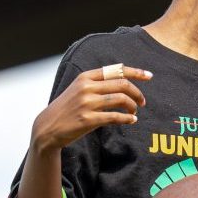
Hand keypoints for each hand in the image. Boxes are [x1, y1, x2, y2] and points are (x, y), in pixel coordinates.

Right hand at [31, 64, 150, 151]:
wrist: (47, 127)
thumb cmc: (68, 108)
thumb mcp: (79, 89)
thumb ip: (98, 83)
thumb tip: (125, 78)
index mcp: (85, 77)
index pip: (116, 70)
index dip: (135, 72)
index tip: (149, 75)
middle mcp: (86, 87)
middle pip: (122, 84)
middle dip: (137, 93)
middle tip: (142, 102)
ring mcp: (86, 103)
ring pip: (121, 100)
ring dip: (133, 107)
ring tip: (134, 112)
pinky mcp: (88, 119)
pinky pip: (115, 117)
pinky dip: (127, 119)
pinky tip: (131, 121)